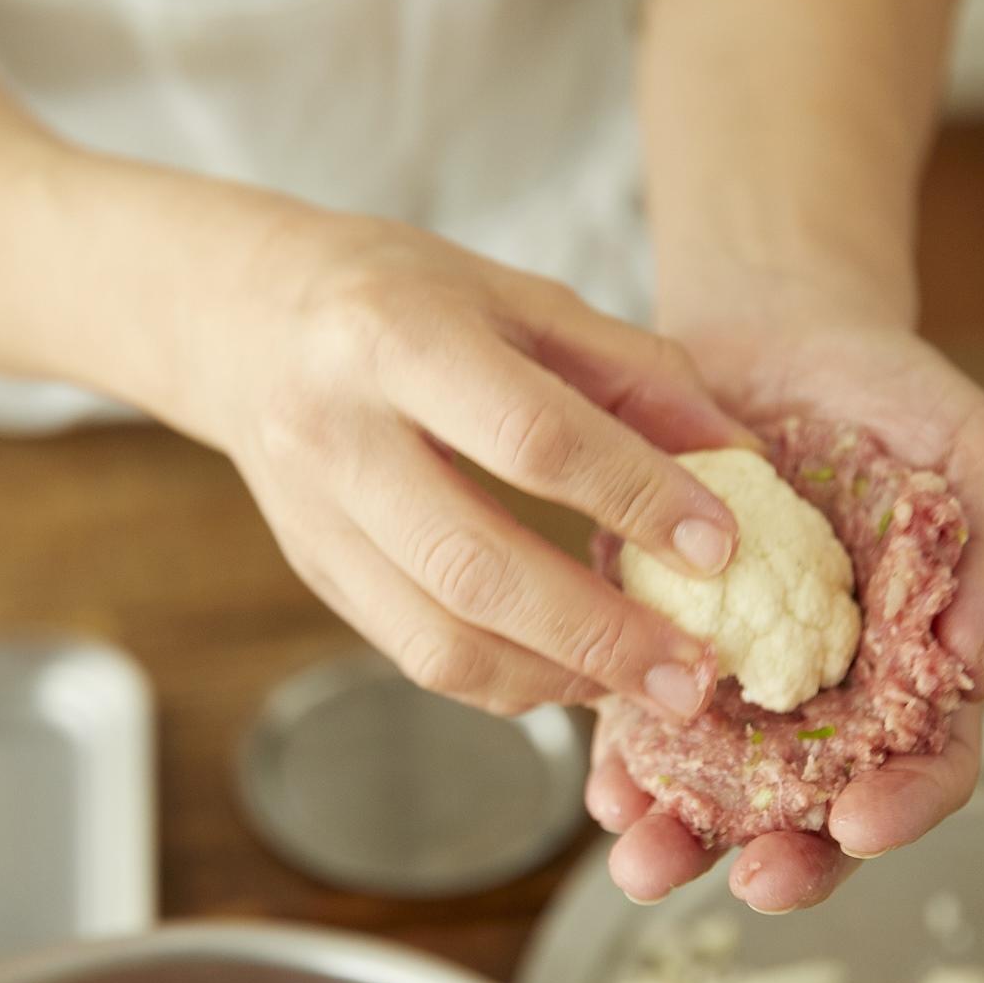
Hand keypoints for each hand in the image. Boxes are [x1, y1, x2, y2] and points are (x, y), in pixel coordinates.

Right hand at [193, 205, 754, 715]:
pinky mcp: (314, 571)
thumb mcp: (519, 298)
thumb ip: (632, 372)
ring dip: (557, 679)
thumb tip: (736, 459)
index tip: (725, 546)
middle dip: (601, 633)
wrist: (247, 320)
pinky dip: (508, 680)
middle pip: (474, 565)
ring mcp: (315, 515)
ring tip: (649, 685)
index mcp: (396, 337)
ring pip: (437, 637)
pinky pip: (416, 654)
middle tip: (699, 673)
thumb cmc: (400, 296)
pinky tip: (576, 672)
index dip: (635, 496)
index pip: (529, 435)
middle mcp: (339, 433)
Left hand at [585, 321, 983, 908]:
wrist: (773, 332)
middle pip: (814, 800)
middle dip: (785, 854)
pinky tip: (603, 783)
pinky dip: (622, 756)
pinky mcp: (660, 631)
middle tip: (749, 877)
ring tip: (642, 856)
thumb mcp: (976, 449)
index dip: (904, 804)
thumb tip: (976, 659)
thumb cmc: (890, 391)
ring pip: (717, 779)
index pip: (925, 761)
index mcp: (914, 663)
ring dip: (683, 830)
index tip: (862, 823)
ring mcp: (739, 667)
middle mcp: (827, 686)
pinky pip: (640, 708)